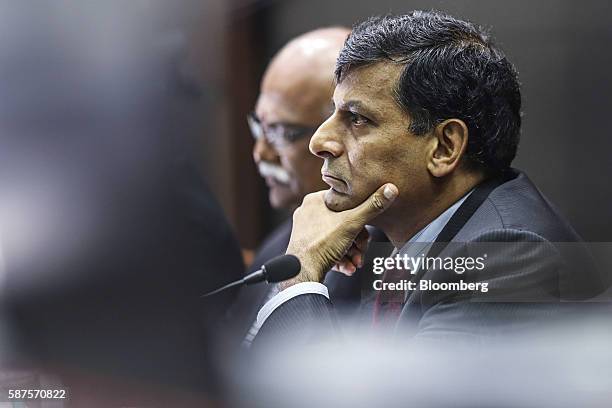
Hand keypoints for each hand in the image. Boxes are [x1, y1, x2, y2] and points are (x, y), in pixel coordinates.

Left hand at [281, 183, 397, 288]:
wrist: (303, 272)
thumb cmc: (322, 244)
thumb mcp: (352, 223)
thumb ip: (372, 207)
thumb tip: (390, 189)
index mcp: (315, 201)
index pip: (344, 203)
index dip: (359, 217)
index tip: (366, 231)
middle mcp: (308, 214)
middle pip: (342, 224)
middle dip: (356, 241)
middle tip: (362, 250)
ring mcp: (306, 232)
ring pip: (336, 239)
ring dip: (351, 253)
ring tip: (356, 262)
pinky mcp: (306, 248)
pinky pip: (327, 250)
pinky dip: (340, 259)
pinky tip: (347, 267)